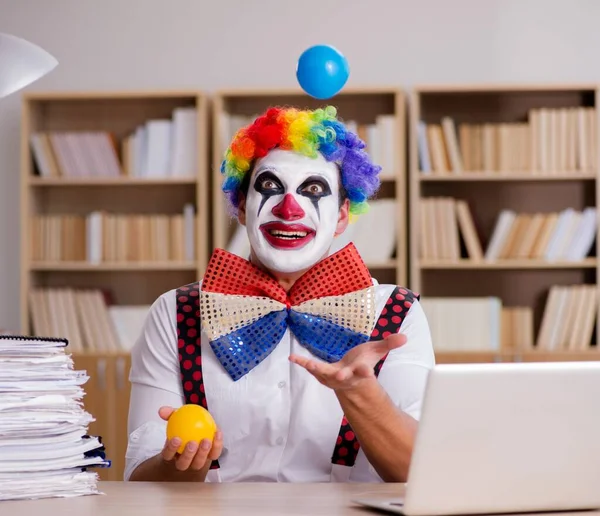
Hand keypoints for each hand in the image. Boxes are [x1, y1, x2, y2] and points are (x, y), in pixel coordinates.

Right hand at [158, 406, 222, 471]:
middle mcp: (183, 462)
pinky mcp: (210, 459)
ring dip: (203, 453)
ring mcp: (196, 463)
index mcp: (171, 454)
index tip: (176, 438)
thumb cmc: (183, 429)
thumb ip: (170, 415)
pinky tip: (217, 433)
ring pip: (198, 463)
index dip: (171, 449)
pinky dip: (217, 445)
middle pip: (183, 464)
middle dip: (188, 455)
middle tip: (192, 443)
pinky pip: (213, 454)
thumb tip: (162, 410)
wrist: (196, 435)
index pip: (168, 455)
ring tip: (206, 441)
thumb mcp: (175, 420)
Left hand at [289, 333, 406, 390]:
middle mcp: (346, 376)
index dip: (365, 372)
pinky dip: (302, 363)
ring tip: (309, 364)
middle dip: (342, 376)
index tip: (367, 372)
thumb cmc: (362, 362)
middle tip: (341, 375)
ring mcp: (332, 377)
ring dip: (317, 369)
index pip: (364, 372)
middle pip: (344, 377)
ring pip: (324, 374)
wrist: (350, 378)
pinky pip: (311, 368)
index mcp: (360, 371)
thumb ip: (388, 344)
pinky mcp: (321, 373)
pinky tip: (292, 357)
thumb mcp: (376, 352)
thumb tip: (404, 337)